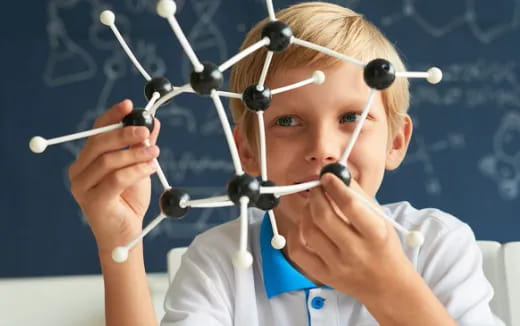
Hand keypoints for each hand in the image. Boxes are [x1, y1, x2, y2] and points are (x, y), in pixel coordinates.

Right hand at [68, 100, 160, 254]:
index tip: (128, 105)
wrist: (127, 235)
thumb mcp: (138, 167)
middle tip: (146, 131)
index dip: (112, 117)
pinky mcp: (93, 202)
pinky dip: (136, 170)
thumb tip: (153, 122)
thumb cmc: (129, 200)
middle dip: (125, 134)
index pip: (95, 131)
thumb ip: (142, 146)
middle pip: (99, 143)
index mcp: (87, 159)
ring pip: (108, 161)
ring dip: (135, 154)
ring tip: (156, 153)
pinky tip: (151, 167)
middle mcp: (79, 171)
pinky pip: (116, 179)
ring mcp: (82, 187)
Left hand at [286, 173, 412, 299]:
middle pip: (323, 217)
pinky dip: (296, 234)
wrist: (386, 285)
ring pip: (308, 231)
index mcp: (375, 235)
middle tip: (317, 188)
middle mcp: (356, 252)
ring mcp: (337, 266)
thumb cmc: (382, 246)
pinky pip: (298, 251)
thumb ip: (359, 196)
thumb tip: (337, 174)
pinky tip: (304, 226)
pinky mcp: (324, 276)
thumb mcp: (381, 219)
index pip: (350, 205)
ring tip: (313, 206)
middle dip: (316, 195)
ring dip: (306, 211)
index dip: (335, 186)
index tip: (327, 176)